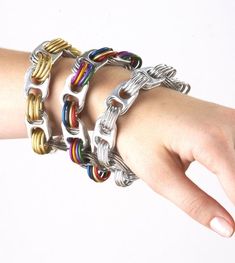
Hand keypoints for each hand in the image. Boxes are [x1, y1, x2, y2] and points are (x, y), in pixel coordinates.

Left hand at [115, 86, 234, 237]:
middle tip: (226, 219)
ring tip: (225, 196)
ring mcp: (230, 118)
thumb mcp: (159, 174)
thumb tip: (227, 227)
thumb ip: (195, 203)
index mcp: (211, 141)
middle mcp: (228, 124)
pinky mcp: (226, 118)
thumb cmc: (137, 132)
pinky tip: (228, 177)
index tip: (232, 228)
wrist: (131, 103)